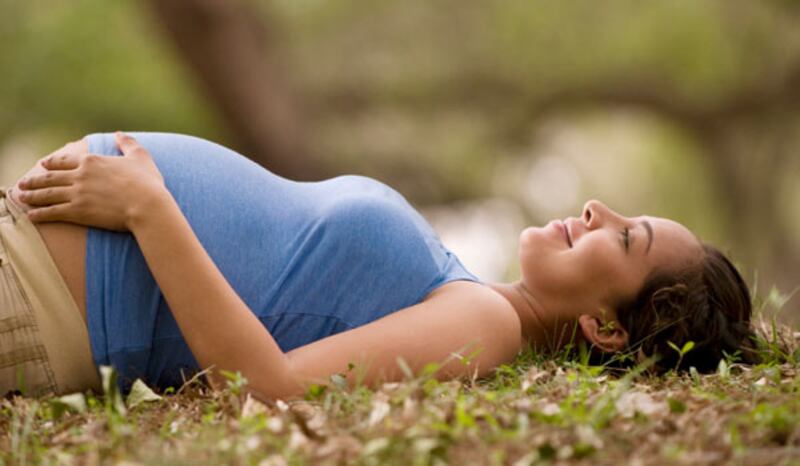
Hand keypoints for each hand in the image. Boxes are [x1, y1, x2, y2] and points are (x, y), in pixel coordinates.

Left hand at [17, 132, 166, 230]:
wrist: (147, 205)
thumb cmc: (148, 183)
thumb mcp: (140, 157)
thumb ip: (128, 143)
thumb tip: (119, 133)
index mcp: (92, 161)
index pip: (65, 161)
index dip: (52, 163)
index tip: (43, 165)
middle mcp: (80, 175)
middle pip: (50, 177)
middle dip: (35, 180)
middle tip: (23, 183)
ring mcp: (77, 194)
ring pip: (47, 194)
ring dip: (32, 196)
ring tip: (21, 197)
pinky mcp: (77, 212)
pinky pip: (53, 212)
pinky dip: (40, 214)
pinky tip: (32, 216)